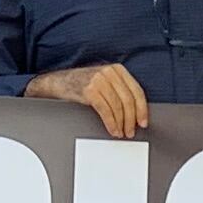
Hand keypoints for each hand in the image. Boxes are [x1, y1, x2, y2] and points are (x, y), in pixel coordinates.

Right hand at [31, 62, 149, 137]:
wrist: (59, 82)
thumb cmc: (83, 84)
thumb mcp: (105, 81)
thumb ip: (119, 90)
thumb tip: (135, 112)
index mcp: (118, 69)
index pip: (137, 91)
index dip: (142, 109)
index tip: (143, 122)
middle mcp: (110, 72)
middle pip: (128, 100)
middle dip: (131, 120)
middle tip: (131, 131)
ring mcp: (99, 80)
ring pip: (118, 107)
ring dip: (121, 124)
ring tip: (121, 133)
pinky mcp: (90, 90)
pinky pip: (106, 110)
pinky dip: (111, 123)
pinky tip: (112, 130)